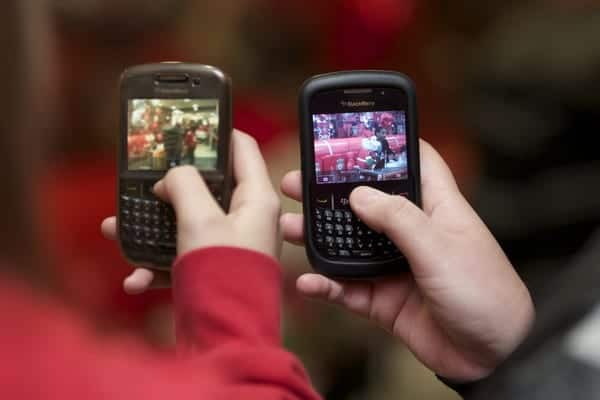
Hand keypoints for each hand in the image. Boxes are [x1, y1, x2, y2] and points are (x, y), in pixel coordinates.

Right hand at [102, 130, 281, 293]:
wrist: (228, 336)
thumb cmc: (223, 273)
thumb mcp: (200, 218)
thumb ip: (183, 184)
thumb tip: (171, 176)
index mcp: (256, 199)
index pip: (243, 148)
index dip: (217, 131)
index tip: (189, 125)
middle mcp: (247, 219)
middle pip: (207, 187)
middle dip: (168, 186)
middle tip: (143, 177)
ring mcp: (230, 245)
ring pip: (186, 223)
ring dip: (152, 227)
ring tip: (115, 228)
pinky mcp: (214, 268)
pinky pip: (182, 257)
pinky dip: (158, 265)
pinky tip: (134, 280)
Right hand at [280, 140, 533, 380]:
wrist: (494, 357)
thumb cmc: (485, 294)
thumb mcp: (441, 248)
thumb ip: (399, 219)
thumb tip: (358, 194)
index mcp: (436, 208)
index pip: (413, 162)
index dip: (386, 145)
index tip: (352, 135)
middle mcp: (413, 233)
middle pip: (366, 203)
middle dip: (332, 192)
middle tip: (297, 181)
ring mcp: (395, 266)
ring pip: (349, 245)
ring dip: (319, 236)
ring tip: (288, 227)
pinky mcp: (384, 299)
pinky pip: (347, 288)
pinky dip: (326, 285)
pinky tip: (308, 281)